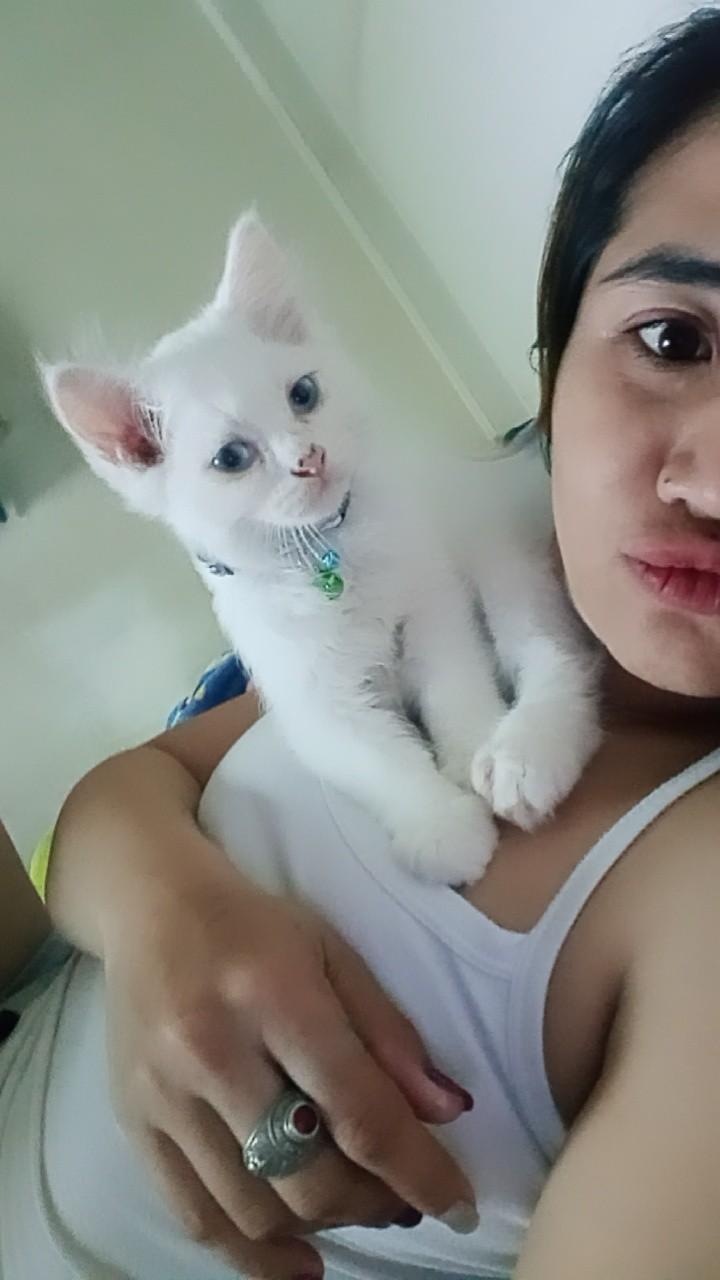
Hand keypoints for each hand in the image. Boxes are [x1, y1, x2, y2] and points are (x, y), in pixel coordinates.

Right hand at [103, 860, 476, 1278]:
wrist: (150, 906)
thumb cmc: (255, 925)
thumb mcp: (334, 951)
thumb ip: (390, 1032)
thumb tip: (449, 1112)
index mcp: (274, 995)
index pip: (359, 1110)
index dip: (419, 1171)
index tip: (459, 1207)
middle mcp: (211, 1050)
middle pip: (306, 1174)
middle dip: (373, 1203)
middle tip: (403, 1197)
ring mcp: (163, 1094)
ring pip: (253, 1210)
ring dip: (322, 1228)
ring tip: (356, 1207)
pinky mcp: (133, 1123)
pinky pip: (195, 1217)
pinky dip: (252, 1254)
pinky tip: (299, 1255)